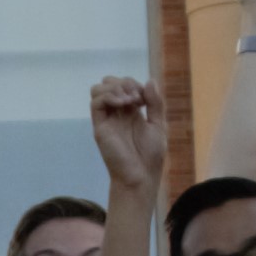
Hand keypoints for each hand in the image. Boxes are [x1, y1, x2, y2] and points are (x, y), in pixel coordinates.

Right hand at [87, 75, 169, 191]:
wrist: (141, 174)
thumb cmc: (151, 155)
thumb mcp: (158, 124)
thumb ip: (155, 102)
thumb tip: (150, 80)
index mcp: (129, 111)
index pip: (124, 85)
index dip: (134, 84)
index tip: (145, 98)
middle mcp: (116, 112)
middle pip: (109, 83)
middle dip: (124, 83)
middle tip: (137, 98)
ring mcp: (106, 118)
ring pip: (98, 89)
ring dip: (115, 87)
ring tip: (130, 100)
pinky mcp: (100, 126)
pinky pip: (96, 103)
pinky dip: (108, 96)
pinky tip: (123, 104)